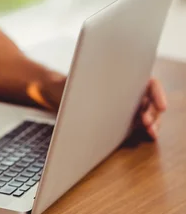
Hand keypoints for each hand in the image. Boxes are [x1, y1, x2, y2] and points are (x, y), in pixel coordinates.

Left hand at [41, 76, 166, 139]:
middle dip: (153, 112)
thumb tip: (89, 89)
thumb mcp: (70, 83)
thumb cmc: (63, 85)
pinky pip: (137, 123)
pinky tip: (148, 135)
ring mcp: (123, 104)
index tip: (161, 106)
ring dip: (152, 122)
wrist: (52, 94)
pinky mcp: (118, 118)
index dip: (157, 93)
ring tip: (151, 131)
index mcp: (119, 77)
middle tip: (148, 123)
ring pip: (146, 112)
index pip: (147, 82)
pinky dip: (145, 129)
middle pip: (149, 100)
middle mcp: (125, 90)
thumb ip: (80, 86)